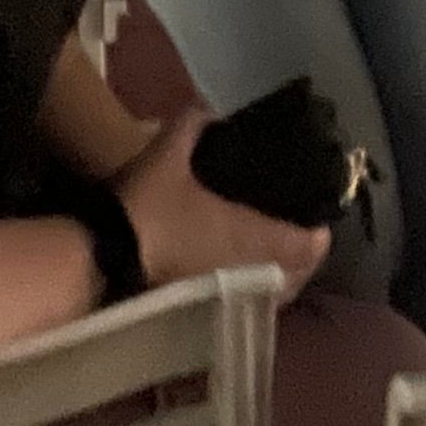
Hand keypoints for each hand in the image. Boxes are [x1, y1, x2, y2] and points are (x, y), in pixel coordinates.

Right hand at [114, 108, 331, 299]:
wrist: (106, 261)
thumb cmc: (149, 208)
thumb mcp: (167, 154)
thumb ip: (192, 125)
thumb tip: (208, 108)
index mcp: (252, 237)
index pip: (306, 246)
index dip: (318, 235)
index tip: (319, 221)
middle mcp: (250, 276)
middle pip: (296, 278)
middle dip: (301, 260)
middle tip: (295, 236)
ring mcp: (228, 302)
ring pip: (271, 298)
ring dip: (278, 280)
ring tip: (269, 258)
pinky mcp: (205, 317)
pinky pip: (245, 308)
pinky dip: (251, 295)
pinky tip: (234, 279)